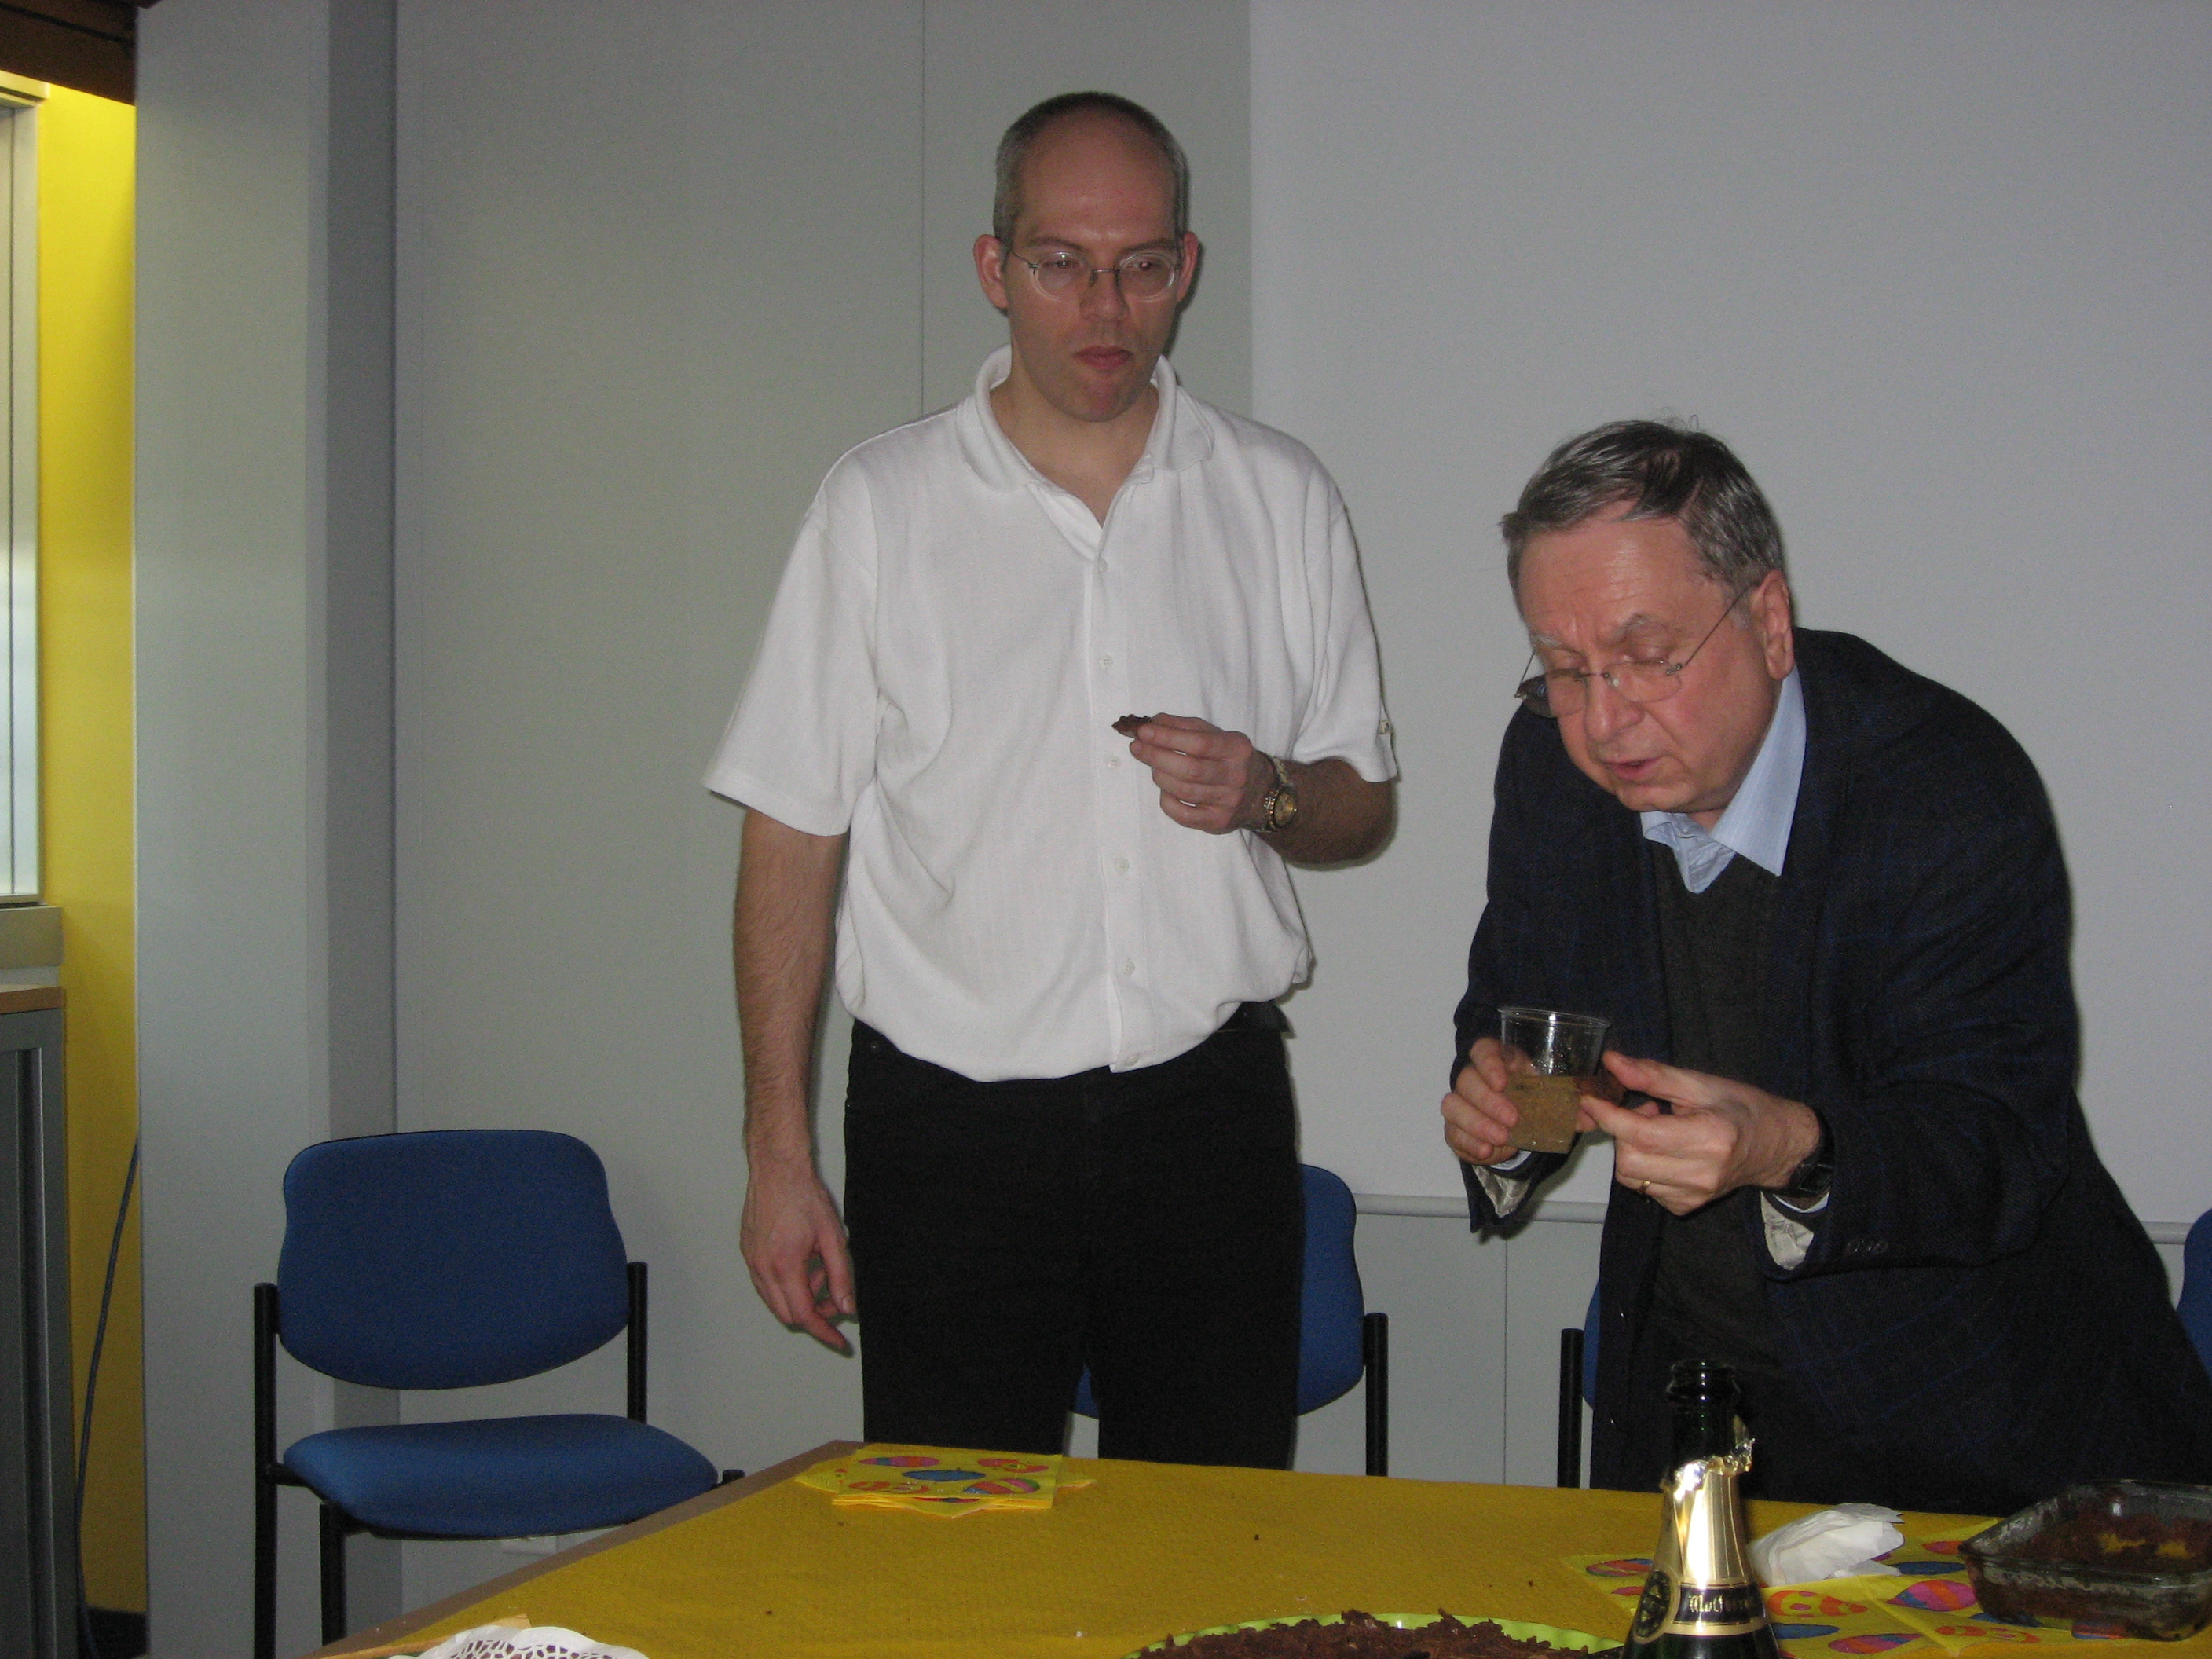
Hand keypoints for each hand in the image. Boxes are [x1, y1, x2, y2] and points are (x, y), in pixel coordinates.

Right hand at [739, 1154, 855, 1350]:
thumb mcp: (833, 1238)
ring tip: (820, 1269)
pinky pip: (767, 1284)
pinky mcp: (748, 1253)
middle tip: (836, 1298)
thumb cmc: (803, 1196)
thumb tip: (847, 1307)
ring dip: (801, 1297)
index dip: (825, 1333)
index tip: (840, 1342)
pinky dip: (788, 1284)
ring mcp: (751, 1261)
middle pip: (788, 1314)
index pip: (804, 1316)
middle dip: (815, 1313)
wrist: (777, 1169)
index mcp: (784, 1266)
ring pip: (776, 1300)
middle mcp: (762, 1268)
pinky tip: (804, 1262)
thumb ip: (841, 1276)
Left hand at [1126, 714, 1272, 833]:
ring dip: (1160, 776)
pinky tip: (1165, 791)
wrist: (1259, 792)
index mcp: (1237, 748)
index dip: (1167, 737)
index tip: (1144, 732)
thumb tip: (1153, 723)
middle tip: (1137, 748)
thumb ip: (1184, 727)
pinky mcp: (1218, 821)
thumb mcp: (1214, 735)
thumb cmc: (1228, 758)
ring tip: (1152, 767)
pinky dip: (1167, 801)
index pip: (1199, 743)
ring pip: (1184, 791)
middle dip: (1156, 756)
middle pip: (1190, 769)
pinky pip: (1184, 815)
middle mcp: (1236, 776)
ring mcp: (1229, 802)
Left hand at [1583, 1053, 1822, 1215]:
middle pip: (1630, 1159)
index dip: (1609, 1117)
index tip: (1590, 1099)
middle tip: (1644, 1109)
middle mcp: (1702, 1174)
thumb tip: (1612, 1062)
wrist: (1774, 1146)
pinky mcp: (1686, 1207)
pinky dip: (1642, 1167)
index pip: (1642, 1135)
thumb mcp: (1701, 1083)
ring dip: (1629, 1149)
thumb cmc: (1741, 1109)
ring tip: (1656, 1127)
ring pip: (1631, 1177)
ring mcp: (1694, 1196)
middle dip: (1621, 1132)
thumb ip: (1653, 1075)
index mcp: (1709, 1139)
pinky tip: (1664, 1150)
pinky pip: (1644, 1189)